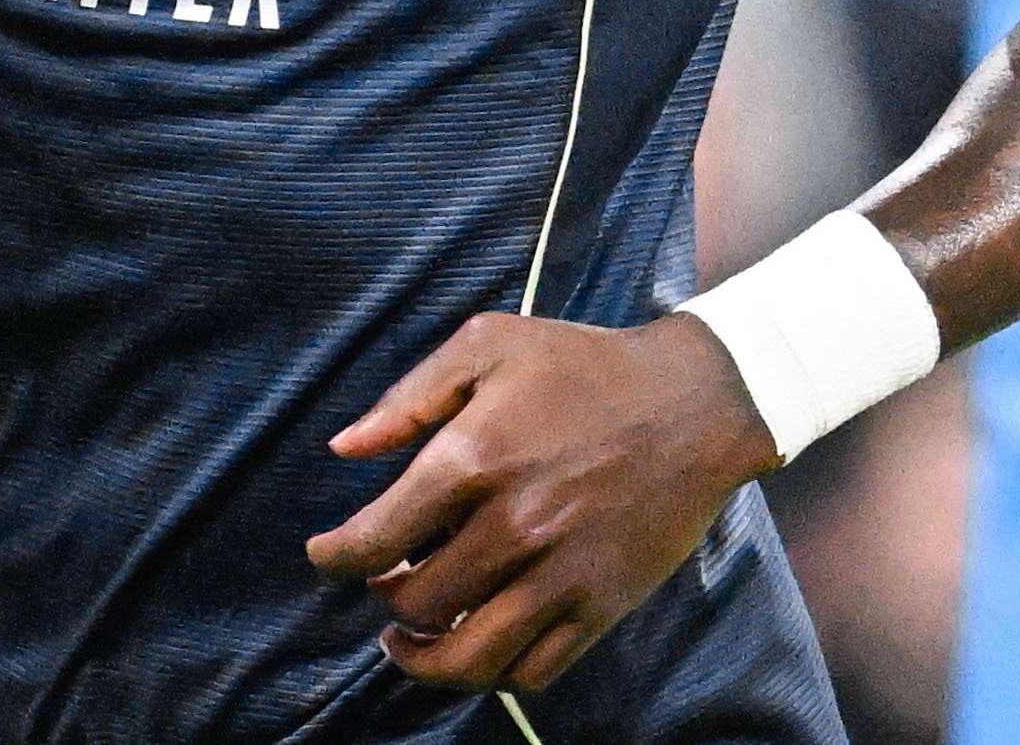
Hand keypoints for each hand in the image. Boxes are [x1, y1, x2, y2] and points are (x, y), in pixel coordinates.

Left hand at [306, 312, 782, 694]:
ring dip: (422, 660)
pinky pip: (534, 669)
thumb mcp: (487, 345)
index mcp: (474, 459)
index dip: (335, 557)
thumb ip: (408, 399)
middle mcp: (514, 527)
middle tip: (380, 582)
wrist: (695, 400)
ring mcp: (562, 574)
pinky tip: (472, 649)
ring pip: (470, 657)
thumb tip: (343, 449)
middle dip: (383, 598)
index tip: (323, 557)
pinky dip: (491, 674)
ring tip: (404, 642)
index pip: (376, 538)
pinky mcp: (602, 605)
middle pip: (417, 603)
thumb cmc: (583, 366)